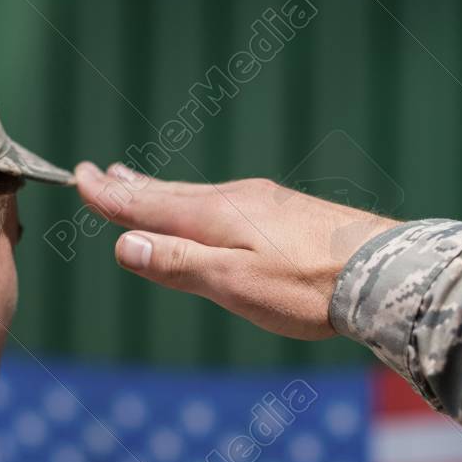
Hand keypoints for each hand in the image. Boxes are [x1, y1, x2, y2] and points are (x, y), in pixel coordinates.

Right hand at [74, 162, 398, 339]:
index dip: (110, 198)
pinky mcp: (291, 214)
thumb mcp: (232, 283)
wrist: (382, 273)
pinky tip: (212, 207)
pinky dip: (201, 201)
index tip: (79, 178)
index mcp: (214, 216)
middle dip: (133, 187)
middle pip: (171, 193)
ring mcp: (267, 203)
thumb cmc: (307, 288)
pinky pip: (229, 202)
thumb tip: (124, 244)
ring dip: (165, 191)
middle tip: (102, 173)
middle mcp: (237, 200)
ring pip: (201, 195)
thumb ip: (179, 263)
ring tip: (143, 183)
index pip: (147, 206)